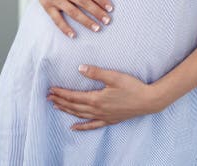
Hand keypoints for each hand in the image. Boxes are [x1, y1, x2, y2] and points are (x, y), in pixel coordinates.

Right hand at [32, 0, 113, 37]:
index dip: (101, 0)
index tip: (110, 8)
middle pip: (83, 2)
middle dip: (96, 12)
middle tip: (108, 21)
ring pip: (72, 12)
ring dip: (85, 21)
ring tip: (97, 28)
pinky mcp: (47, 6)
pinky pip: (56, 19)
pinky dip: (64, 28)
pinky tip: (73, 35)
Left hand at [47, 64, 165, 130]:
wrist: (148, 101)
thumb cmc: (132, 87)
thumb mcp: (114, 76)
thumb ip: (96, 73)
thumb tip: (80, 68)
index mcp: (96, 98)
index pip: (74, 96)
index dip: (61, 93)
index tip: (51, 90)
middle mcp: (97, 110)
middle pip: (74, 106)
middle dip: (60, 101)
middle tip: (48, 97)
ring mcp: (102, 116)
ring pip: (80, 115)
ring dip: (67, 111)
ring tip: (56, 107)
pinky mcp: (109, 120)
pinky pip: (92, 125)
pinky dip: (82, 127)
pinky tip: (74, 127)